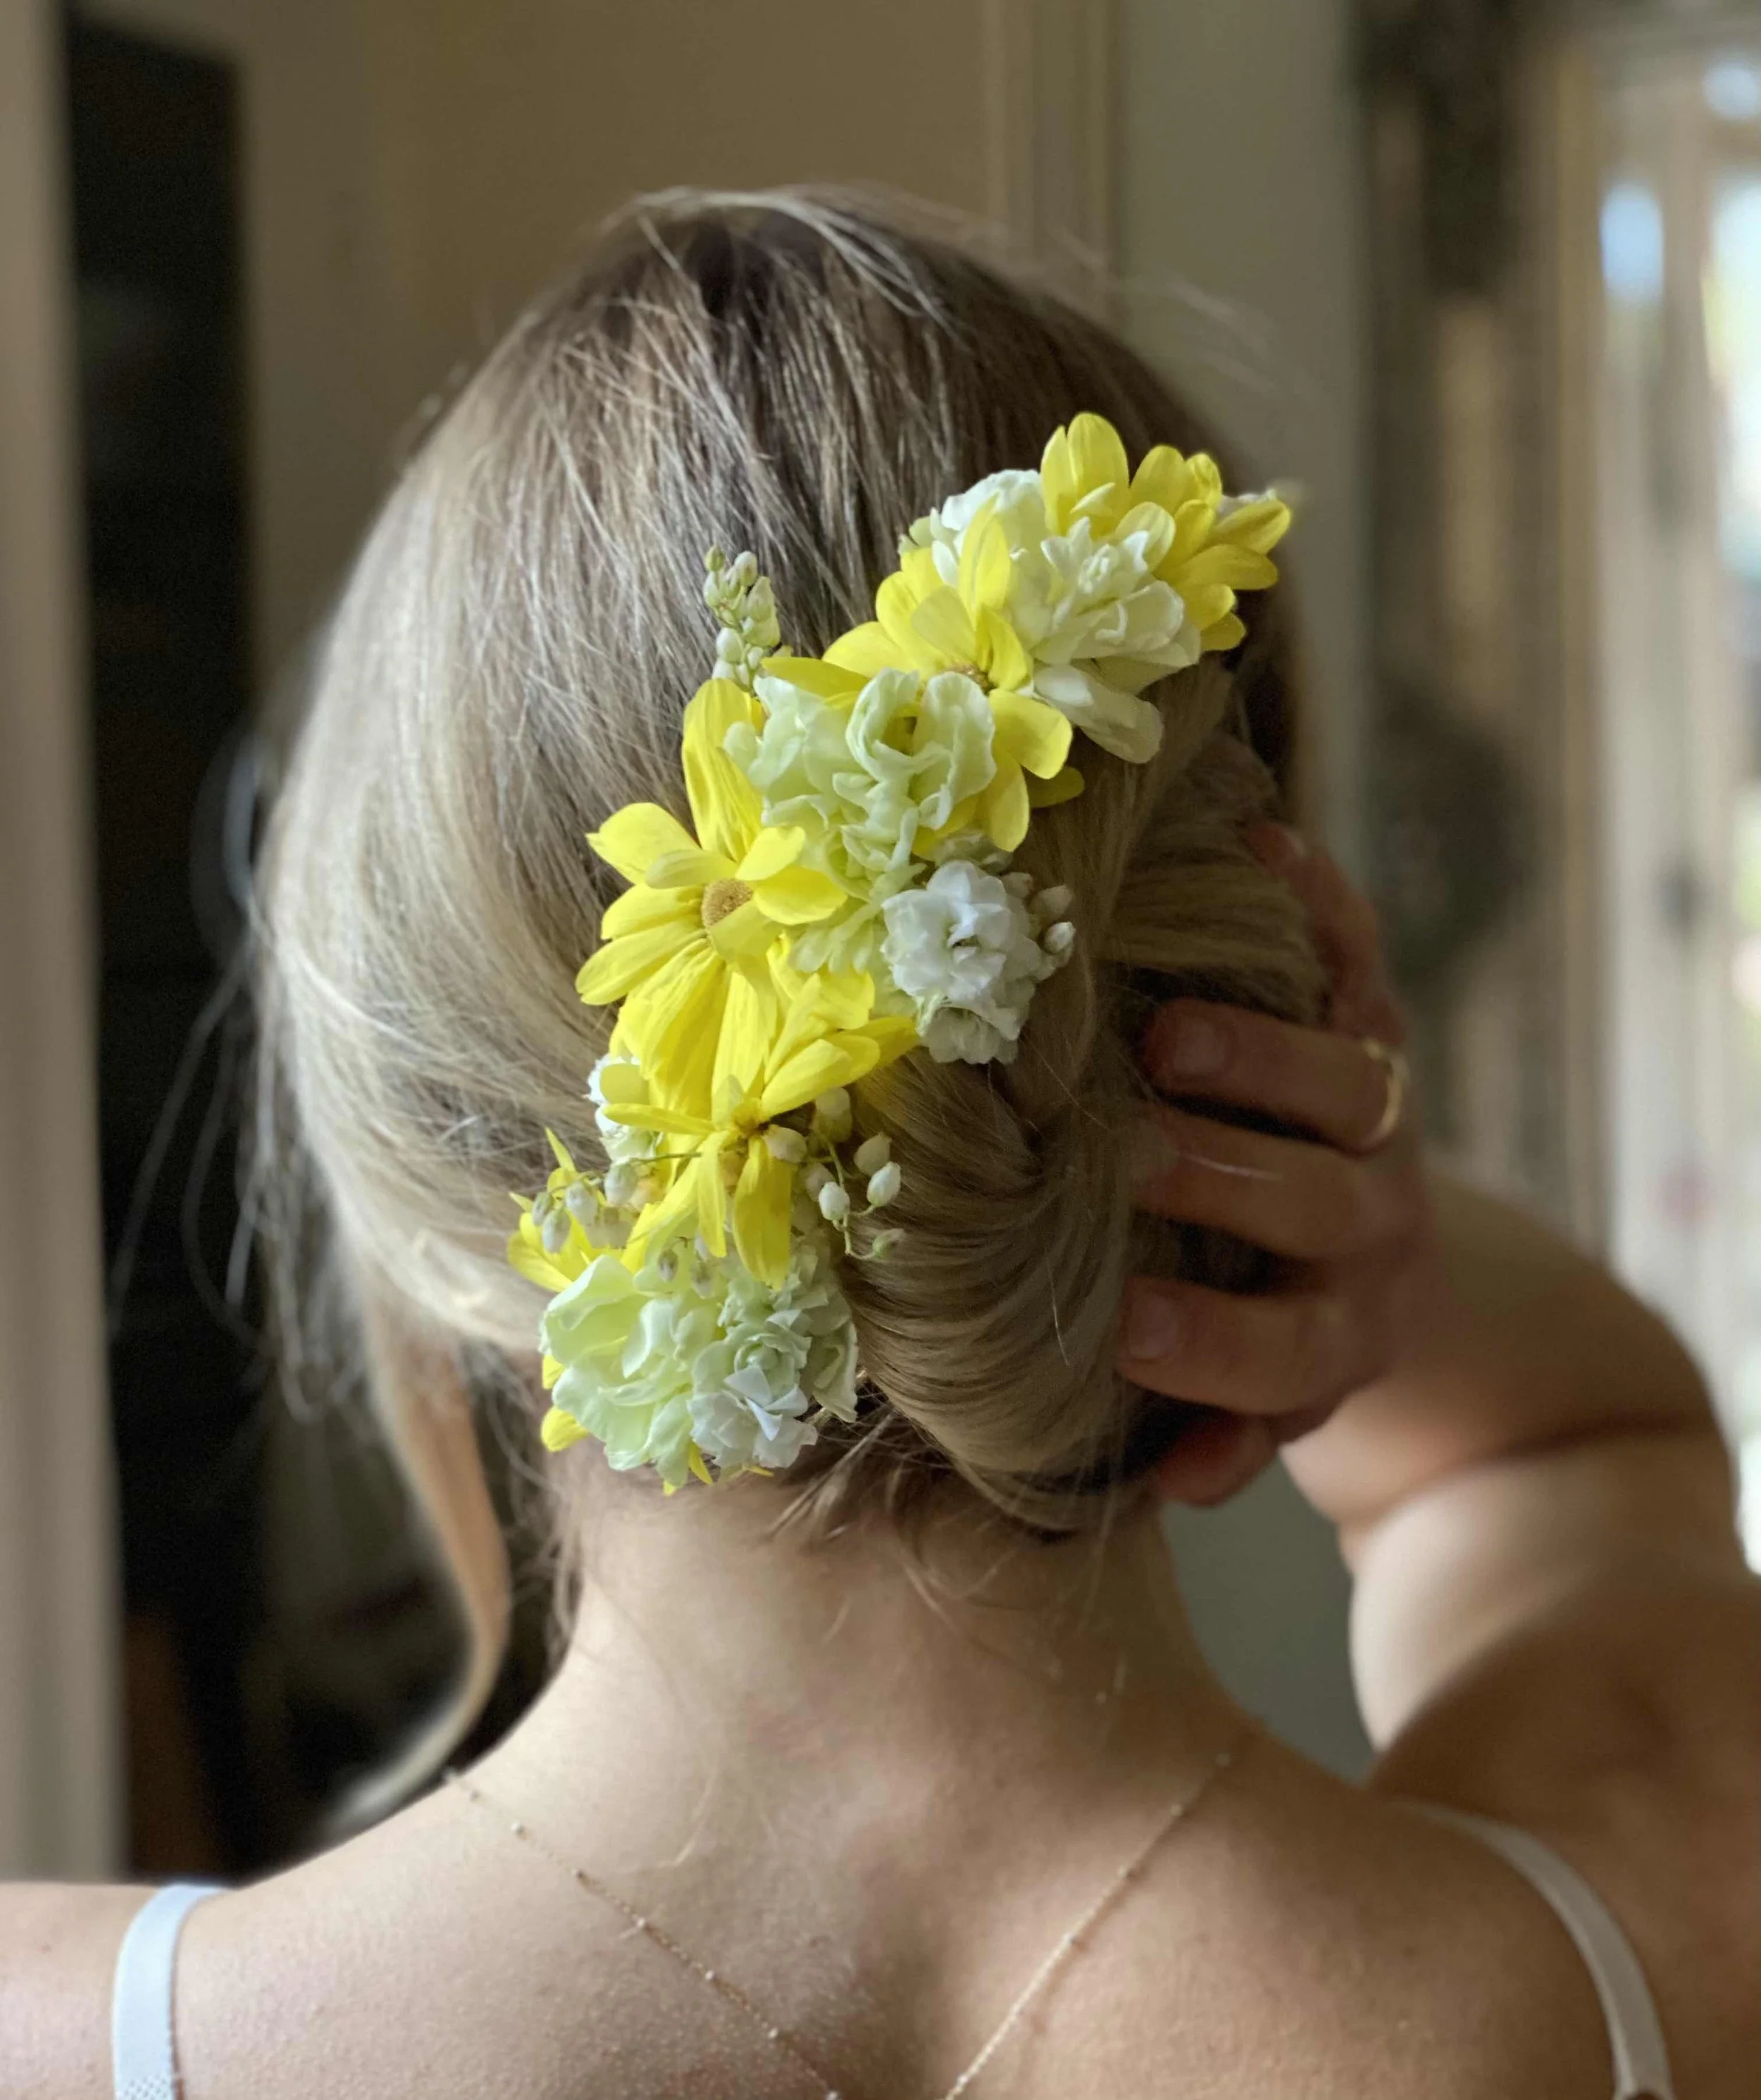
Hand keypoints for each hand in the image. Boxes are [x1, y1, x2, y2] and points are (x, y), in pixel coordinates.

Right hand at [1121, 825, 1441, 1505]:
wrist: (1384, 1252)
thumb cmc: (1276, 1326)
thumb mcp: (1262, 1407)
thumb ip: (1220, 1436)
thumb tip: (1168, 1478)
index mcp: (1339, 1330)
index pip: (1286, 1349)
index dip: (1213, 1345)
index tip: (1124, 1330)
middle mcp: (1373, 1224)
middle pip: (1322, 1203)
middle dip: (1226, 1177)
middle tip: (1131, 1150)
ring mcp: (1382, 1113)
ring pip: (1353, 1081)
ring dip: (1269, 1056)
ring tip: (1172, 1034)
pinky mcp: (1377, 1015)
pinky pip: (1357, 952)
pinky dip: (1316, 900)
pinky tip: (1258, 847)